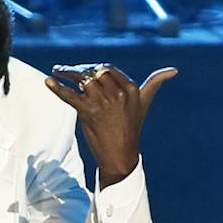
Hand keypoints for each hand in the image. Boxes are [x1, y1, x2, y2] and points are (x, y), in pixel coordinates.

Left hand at [46, 64, 177, 186]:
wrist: (122, 155)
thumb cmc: (132, 127)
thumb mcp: (145, 102)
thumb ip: (156, 83)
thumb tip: (174, 70)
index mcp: (130, 87)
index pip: (106, 68)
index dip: (93, 67)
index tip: (82, 69)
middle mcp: (117, 92)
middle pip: (93, 72)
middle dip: (77, 69)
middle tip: (64, 70)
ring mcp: (103, 102)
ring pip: (81, 80)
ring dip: (65, 73)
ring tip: (56, 71)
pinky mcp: (89, 112)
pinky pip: (70, 96)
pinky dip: (57, 88)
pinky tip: (48, 81)